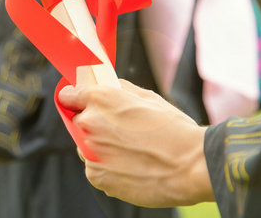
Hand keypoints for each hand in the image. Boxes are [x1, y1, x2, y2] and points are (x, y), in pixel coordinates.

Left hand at [58, 79, 213, 206]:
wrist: (192, 167)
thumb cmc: (174, 130)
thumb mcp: (148, 98)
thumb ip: (119, 90)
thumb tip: (108, 86)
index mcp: (100, 99)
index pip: (69, 95)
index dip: (75, 99)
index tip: (78, 102)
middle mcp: (89, 123)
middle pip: (79, 122)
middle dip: (93, 124)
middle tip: (119, 131)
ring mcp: (90, 151)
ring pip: (85, 146)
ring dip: (98, 146)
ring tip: (129, 151)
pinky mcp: (96, 175)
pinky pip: (93, 167)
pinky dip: (105, 166)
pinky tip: (129, 165)